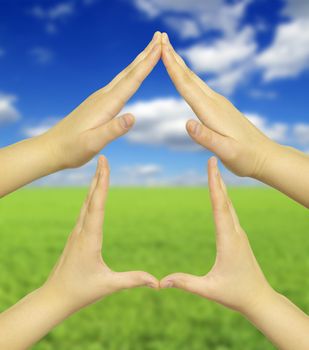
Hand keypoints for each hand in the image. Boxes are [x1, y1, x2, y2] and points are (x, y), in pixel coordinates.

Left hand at [44, 156, 157, 311]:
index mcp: (89, 237)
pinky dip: (90, 198)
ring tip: (99, 171)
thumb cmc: (80, 291)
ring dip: (93, 186)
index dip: (102, 183)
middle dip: (98, 177)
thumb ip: (133, 280)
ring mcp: (77, 233)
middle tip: (103, 158)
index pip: (97, 205)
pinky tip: (92, 195)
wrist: (54, 296)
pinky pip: (84, 212)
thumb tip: (157, 282)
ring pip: (86, 204)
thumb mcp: (108, 285)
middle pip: (91, 198)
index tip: (104, 165)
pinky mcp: (76, 236)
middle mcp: (81, 231)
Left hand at [45, 32, 161, 168]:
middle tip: (160, 36)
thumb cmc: (73, 148)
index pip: (132, 81)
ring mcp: (99, 98)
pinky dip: (130, 74)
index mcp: (106, 104)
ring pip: (124, 75)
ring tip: (150, 50)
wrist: (52, 148)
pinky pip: (118, 83)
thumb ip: (113, 130)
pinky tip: (132, 74)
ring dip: (138, 62)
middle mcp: (103, 96)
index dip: (147, 64)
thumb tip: (133, 116)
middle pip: (129, 71)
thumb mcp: (93, 143)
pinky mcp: (97, 103)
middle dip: (146, 54)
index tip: (160, 47)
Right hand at [160, 157, 272, 312]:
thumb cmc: (236, 294)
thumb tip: (160, 282)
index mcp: (228, 240)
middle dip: (217, 179)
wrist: (259, 298)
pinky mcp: (238, 237)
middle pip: (224, 201)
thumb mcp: (209, 290)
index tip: (212, 167)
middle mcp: (235, 232)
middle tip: (211, 160)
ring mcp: (238, 234)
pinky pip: (230, 213)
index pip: (219, 207)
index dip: (214, 185)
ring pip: (229, 206)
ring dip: (221, 188)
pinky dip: (224, 199)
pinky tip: (221, 196)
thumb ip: (185, 283)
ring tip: (215, 173)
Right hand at [161, 33, 277, 177]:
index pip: (187, 87)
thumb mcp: (226, 152)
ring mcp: (219, 103)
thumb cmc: (245, 157)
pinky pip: (200, 88)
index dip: (172, 69)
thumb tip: (187, 123)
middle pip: (190, 77)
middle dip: (174, 58)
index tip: (161, 50)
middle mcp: (215, 102)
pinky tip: (187, 77)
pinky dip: (189, 78)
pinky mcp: (221, 107)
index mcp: (211, 111)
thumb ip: (207, 138)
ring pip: (195, 80)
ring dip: (181, 65)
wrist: (264, 156)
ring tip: (169, 52)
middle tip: (161, 39)